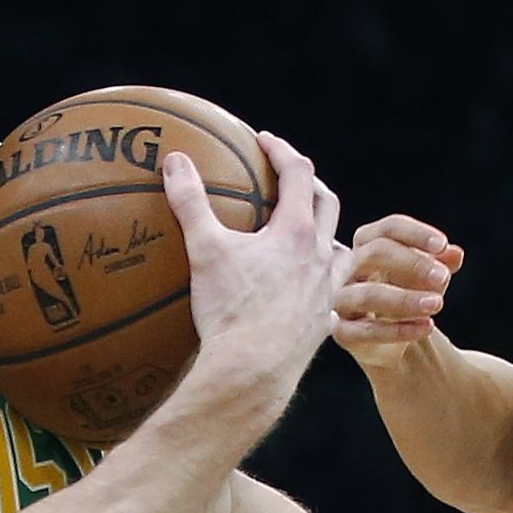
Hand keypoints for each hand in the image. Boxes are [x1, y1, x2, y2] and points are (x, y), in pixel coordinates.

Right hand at [163, 130, 349, 389]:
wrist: (253, 371)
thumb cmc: (231, 309)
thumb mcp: (205, 250)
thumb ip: (190, 202)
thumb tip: (174, 160)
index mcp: (296, 232)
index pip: (299, 174)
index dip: (282, 151)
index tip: (264, 141)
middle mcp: (320, 257)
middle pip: (328, 205)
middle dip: (310, 184)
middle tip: (290, 177)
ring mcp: (326, 290)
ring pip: (338, 249)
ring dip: (324, 233)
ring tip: (305, 233)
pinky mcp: (321, 321)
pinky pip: (331, 291)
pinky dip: (321, 279)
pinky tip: (303, 288)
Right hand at [333, 214, 465, 368]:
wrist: (390, 338)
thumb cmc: (405, 294)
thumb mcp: (426, 277)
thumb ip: (439, 264)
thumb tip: (455, 254)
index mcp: (368, 244)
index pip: (389, 229)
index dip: (415, 234)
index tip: (442, 245)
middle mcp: (348, 268)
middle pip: (375, 253)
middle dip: (413, 263)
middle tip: (442, 277)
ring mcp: (342, 299)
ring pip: (368, 295)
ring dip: (405, 299)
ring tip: (436, 304)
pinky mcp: (343, 331)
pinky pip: (366, 331)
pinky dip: (398, 330)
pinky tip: (426, 327)